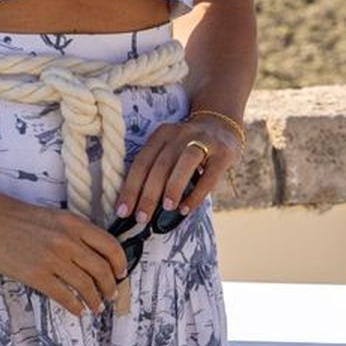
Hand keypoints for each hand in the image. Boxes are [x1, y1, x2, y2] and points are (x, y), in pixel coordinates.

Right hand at [0, 194, 132, 316]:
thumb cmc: (18, 218)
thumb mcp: (54, 217)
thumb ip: (75, 233)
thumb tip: (94, 256)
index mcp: (74, 223)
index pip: (110, 246)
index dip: (120, 264)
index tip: (121, 274)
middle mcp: (68, 241)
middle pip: (102, 270)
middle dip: (110, 287)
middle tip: (110, 296)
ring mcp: (52, 258)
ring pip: (86, 286)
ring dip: (95, 300)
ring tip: (96, 306)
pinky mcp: (36, 274)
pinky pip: (64, 296)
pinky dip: (75, 307)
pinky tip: (77, 311)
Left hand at [114, 114, 242, 226]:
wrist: (222, 126)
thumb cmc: (189, 147)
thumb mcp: (170, 149)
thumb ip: (157, 170)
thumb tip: (140, 206)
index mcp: (162, 134)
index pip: (142, 162)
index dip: (130, 187)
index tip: (123, 211)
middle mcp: (181, 134)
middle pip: (160, 164)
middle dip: (148, 194)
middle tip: (141, 218)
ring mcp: (204, 142)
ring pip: (184, 163)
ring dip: (173, 187)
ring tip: (166, 208)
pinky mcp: (223, 154)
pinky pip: (209, 176)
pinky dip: (197, 194)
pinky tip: (186, 209)